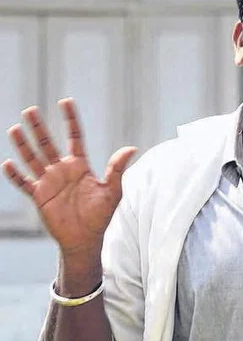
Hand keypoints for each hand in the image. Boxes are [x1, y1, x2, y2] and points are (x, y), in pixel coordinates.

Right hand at [2, 99, 136, 257]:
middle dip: (39, 127)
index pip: (74, 137)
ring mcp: (48, 182)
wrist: (85, 239)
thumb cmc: (101, 216)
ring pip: (32, 159)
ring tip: (15, 129)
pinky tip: (7, 164)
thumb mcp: (112, 191)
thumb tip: (132, 148)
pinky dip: (15, 175)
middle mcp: (62, 170)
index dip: (71, 120)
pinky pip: (23, 183)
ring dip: (23, 145)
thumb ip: (117, 169)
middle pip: (48, 144)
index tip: (66, 101)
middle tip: (30, 110)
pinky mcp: (39, 196)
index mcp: (80, 166)